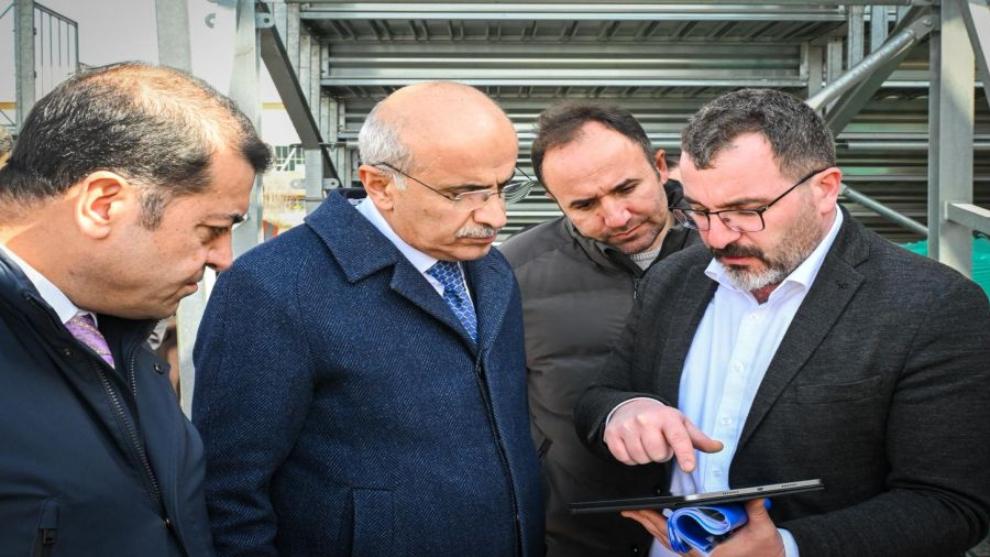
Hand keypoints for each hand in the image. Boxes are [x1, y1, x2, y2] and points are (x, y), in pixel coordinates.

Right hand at [604, 399, 721, 470]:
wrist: (629, 407)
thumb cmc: (659, 419)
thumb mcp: (680, 424)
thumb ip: (699, 439)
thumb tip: (717, 447)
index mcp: (667, 417)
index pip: (678, 438)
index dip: (684, 454)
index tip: (689, 467)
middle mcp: (646, 419)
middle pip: (658, 454)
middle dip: (661, 454)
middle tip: (659, 443)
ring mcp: (627, 426)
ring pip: (641, 458)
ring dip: (646, 456)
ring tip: (646, 443)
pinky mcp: (613, 434)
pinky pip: (625, 459)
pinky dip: (631, 457)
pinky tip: (634, 446)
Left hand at [622, 499, 784, 556]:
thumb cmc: (767, 552)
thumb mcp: (763, 530)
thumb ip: (756, 510)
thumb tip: (753, 495)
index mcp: (711, 551)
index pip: (680, 535)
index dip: (660, 523)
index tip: (646, 511)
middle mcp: (702, 555)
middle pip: (668, 538)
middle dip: (648, 523)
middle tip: (630, 510)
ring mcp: (701, 556)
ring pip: (671, 542)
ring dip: (653, 528)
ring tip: (637, 516)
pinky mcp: (703, 554)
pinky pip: (679, 545)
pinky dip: (666, 534)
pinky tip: (658, 525)